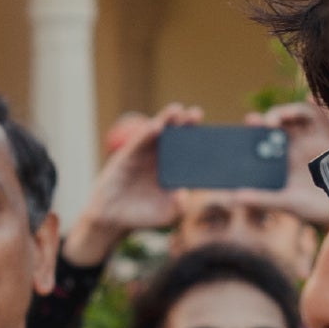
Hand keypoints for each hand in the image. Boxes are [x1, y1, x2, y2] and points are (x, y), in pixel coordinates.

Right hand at [65, 105, 202, 266]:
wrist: (115, 217)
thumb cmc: (145, 215)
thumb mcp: (166, 214)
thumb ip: (177, 207)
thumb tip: (183, 196)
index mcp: (176, 170)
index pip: (191, 152)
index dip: (200, 141)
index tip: (214, 134)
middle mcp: (163, 158)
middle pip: (177, 136)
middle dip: (186, 124)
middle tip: (196, 113)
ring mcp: (146, 154)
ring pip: (159, 133)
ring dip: (167, 120)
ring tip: (177, 110)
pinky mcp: (129, 154)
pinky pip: (140, 141)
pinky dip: (147, 133)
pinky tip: (156, 126)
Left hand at [254, 102, 328, 228]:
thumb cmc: (315, 209)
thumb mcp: (289, 204)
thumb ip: (265, 200)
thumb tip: (235, 198)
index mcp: (282, 159)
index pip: (265, 138)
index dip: (256, 128)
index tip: (249, 121)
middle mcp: (296, 145)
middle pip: (281, 122)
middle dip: (272, 116)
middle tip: (259, 121)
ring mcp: (313, 140)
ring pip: (300, 116)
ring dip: (290, 111)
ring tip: (280, 117)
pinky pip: (325, 118)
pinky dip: (318, 105)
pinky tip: (309, 97)